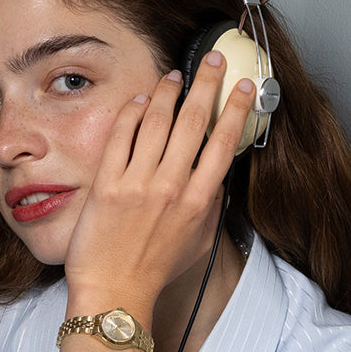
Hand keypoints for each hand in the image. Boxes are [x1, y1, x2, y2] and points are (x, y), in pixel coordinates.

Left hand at [64, 50, 255, 319]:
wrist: (115, 291)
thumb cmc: (155, 270)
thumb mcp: (198, 242)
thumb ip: (211, 207)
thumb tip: (217, 177)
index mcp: (198, 201)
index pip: (224, 142)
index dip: (236, 108)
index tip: (243, 87)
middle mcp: (171, 187)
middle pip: (194, 120)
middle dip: (206, 82)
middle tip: (211, 60)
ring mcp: (138, 183)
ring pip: (158, 120)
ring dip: (169, 91)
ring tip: (174, 77)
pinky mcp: (107, 183)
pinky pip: (122, 134)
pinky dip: (133, 111)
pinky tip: (141, 100)